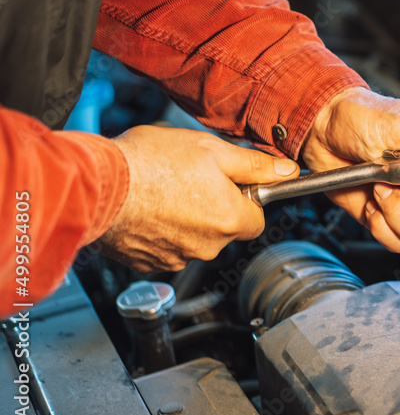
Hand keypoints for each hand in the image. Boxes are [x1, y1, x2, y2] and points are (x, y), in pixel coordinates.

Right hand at [98, 126, 299, 270]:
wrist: (97, 185)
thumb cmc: (151, 162)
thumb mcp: (212, 150)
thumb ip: (254, 165)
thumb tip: (287, 171)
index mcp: (230, 219)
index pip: (257, 219)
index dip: (245, 199)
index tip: (230, 185)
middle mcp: (207, 246)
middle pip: (225, 230)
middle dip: (214, 208)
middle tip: (190, 179)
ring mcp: (175, 259)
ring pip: (194, 240)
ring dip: (186, 220)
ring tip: (163, 191)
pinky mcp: (147, 264)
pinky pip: (165, 249)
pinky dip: (160, 232)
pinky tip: (147, 208)